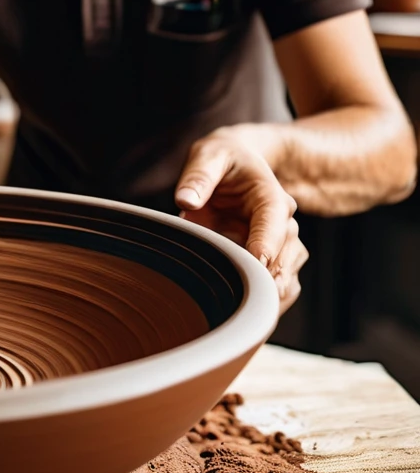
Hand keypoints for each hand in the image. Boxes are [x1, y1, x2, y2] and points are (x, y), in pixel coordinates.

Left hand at [175, 128, 305, 313]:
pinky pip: (281, 286)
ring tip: (244, 314)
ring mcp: (281, 243)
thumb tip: (186, 200)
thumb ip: (198, 176)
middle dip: (267, 278)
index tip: (254, 266)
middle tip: (245, 302)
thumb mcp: (209, 156)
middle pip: (284, 255)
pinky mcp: (273, 258)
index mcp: (270, 195)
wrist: (236, 163)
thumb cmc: (222, 159)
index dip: (265, 246)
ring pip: (287, 276)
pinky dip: (268, 303)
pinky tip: (247, 315)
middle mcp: (282, 222)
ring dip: (269, 295)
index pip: (273, 223)